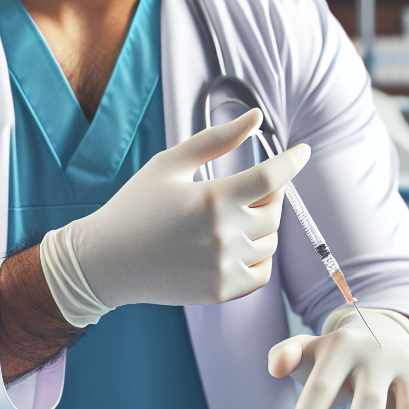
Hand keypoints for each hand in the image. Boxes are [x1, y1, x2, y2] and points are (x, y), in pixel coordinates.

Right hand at [47, 109, 309, 311]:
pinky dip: (259, 256)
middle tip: (251, 188)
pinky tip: (236, 243)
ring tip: (236, 216)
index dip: (293, 160)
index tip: (302, 151)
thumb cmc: (137, 206)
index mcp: (213, 198)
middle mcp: (223, 235)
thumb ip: (217, 139)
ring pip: (271, 241)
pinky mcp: (221, 291)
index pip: (272, 176)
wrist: (106, 262)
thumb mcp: (170, 163)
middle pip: (275, 210)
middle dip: (270, 194)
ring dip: (264, 225)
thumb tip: (256, 117)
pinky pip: (262, 272)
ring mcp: (224, 267)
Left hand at [268, 307, 408, 408]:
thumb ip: (285, 355)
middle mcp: (371, 352)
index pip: (320, 389)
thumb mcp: (308, 351)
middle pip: (365, 401)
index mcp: (339, 345)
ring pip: (394, 407)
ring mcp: (395, 363)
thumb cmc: (332, 360)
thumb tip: (276, 368)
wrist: (378, 336)